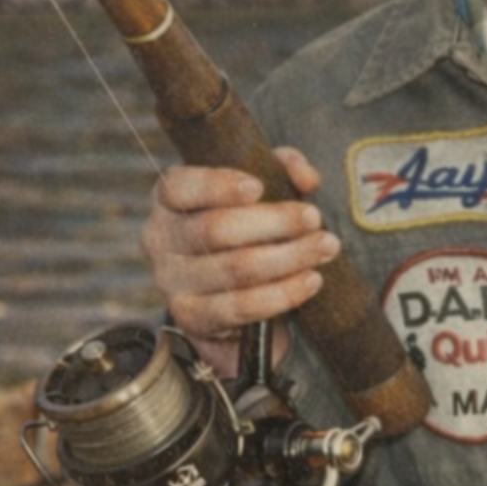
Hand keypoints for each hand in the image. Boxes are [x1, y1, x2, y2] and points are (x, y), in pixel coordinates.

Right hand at [140, 148, 338, 371]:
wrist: (228, 286)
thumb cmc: (244, 223)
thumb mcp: (261, 185)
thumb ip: (282, 168)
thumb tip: (306, 177)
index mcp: (169, 200)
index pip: (180, 188)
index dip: (217, 186)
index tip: (258, 187)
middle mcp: (162, 240)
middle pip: (216, 230)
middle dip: (274, 222)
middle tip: (314, 218)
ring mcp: (172, 282)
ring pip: (234, 270)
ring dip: (288, 258)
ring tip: (325, 247)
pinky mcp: (193, 318)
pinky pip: (242, 308)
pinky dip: (282, 294)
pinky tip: (309, 280)